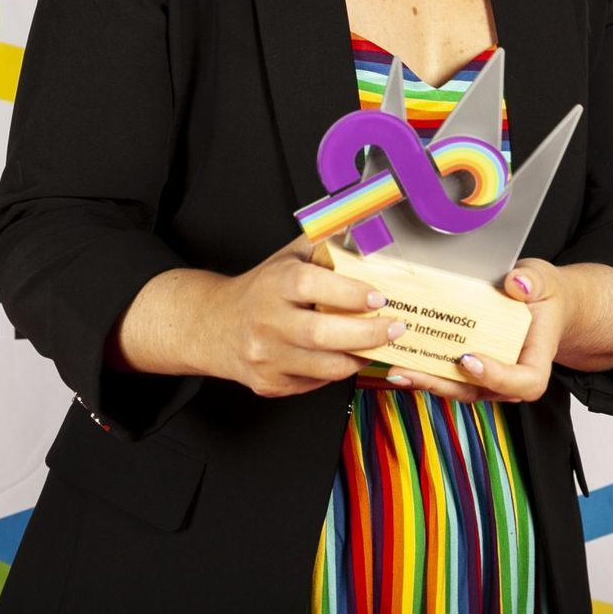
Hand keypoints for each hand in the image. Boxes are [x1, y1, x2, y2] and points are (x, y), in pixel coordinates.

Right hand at [198, 234, 408, 398]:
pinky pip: (317, 382)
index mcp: (272, 284)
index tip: (379, 297)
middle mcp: (266, 322)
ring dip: (361, 356)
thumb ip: (324, 245)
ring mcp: (267, 357)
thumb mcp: (287, 258)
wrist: (215, 326)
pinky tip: (349, 355)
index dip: (348, 293)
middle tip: (397, 327)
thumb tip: (366, 230)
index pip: (310, 286)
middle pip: (323, 335)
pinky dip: (339, 370)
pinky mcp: (270, 383)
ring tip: (379, 344)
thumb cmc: (262, 289)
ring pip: (327, 366)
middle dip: (369, 334)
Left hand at [381, 258, 568, 403]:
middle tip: (409, 370)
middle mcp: (509, 374)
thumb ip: (533, 281)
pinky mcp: (467, 368)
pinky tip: (398, 358)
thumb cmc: (543, 297)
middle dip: (442, 383)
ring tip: (396, 369)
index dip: (497, 378)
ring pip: (457, 387)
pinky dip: (423, 368)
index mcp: (534, 360)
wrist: (538, 304)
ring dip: (425, 380)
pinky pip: (446, 373)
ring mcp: (486, 375)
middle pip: (479, 390)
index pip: (525, 383)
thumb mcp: (543, 281)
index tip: (469, 359)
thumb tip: (517, 284)